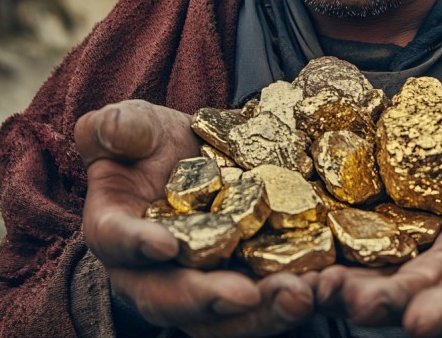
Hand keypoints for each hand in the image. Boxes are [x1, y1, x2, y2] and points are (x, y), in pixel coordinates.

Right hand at [74, 100, 315, 336]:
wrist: (195, 154)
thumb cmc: (152, 144)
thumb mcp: (132, 124)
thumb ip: (116, 125)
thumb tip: (112, 132)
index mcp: (118, 230)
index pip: (118, 241)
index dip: (136, 245)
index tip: (164, 245)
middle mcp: (155, 272)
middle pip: (176, 299)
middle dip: (212, 300)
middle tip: (247, 294)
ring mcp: (205, 284)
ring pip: (228, 318)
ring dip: (265, 313)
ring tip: (301, 295)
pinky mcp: (250, 282)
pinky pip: (271, 299)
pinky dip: (300, 296)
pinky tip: (328, 284)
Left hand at [314, 101, 441, 336]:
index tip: (422, 322)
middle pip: (420, 291)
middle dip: (386, 302)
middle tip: (351, 305)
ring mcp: (418, 244)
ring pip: (379, 273)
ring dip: (345, 285)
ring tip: (309, 287)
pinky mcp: (387, 224)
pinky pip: (355, 241)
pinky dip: (328, 250)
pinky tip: (294, 256)